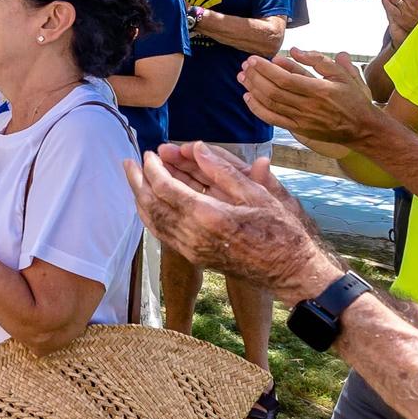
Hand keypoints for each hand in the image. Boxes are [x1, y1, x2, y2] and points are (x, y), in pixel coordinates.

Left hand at [126, 141, 334, 298]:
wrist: (289, 271)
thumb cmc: (280, 230)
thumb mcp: (256, 194)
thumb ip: (223, 170)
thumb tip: (196, 147)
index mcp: (208, 216)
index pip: (166, 188)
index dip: (154, 168)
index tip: (150, 152)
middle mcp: (193, 236)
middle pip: (151, 205)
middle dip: (137, 181)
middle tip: (128, 162)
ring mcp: (191, 250)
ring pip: (153, 222)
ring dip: (140, 198)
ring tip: (133, 179)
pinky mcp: (194, 257)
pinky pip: (163, 234)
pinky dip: (151, 216)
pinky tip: (149, 204)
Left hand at [240, 49, 383, 147]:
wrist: (362, 129)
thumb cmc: (353, 98)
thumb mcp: (343, 74)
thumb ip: (318, 60)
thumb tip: (295, 50)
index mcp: (320, 90)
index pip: (285, 79)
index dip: (266, 69)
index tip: (253, 59)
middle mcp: (309, 107)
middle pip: (274, 91)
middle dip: (256, 77)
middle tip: (245, 65)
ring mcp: (302, 120)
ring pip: (271, 105)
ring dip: (253, 90)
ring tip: (243, 77)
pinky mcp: (298, 130)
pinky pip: (273, 120)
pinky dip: (258, 109)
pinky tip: (248, 98)